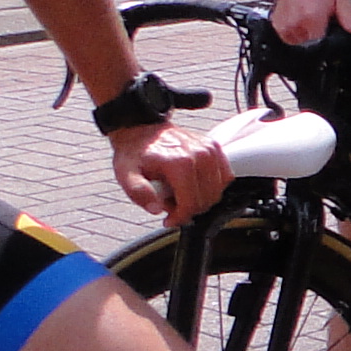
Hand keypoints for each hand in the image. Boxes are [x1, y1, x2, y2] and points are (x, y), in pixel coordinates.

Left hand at [114, 121, 230, 226]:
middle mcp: (199, 155)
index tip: (169, 220)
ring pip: (217, 191)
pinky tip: (196, 186)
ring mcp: (210, 150)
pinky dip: (213, 187)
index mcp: (179, 162)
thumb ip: (138, 192)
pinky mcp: (215, 148)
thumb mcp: (125, 174)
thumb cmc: (135, 153)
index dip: (180, 217)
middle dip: (189, 209)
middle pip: (206, 199)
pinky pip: (225, 177)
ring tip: (182, 195)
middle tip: (172, 206)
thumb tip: (156, 208)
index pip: (191, 203)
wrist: (143, 130)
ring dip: (202, 199)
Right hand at [269, 0, 350, 48]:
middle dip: (319, 36)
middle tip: (320, 18)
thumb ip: (350, 18)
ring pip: (301, 44)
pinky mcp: (278, 26)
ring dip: (308, 35)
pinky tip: (301, 18)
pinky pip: (290, 39)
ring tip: (310, 16)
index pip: (323, 45)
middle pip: (312, 46)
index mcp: (312, 18)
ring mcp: (285, 26)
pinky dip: (297, 33)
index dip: (329, 40)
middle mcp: (296, 24)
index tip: (329, 29)